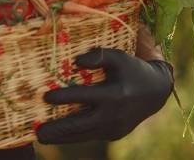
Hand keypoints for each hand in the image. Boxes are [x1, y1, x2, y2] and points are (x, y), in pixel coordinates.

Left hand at [36, 48, 173, 143]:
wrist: (155, 92)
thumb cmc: (132, 70)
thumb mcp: (119, 57)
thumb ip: (99, 56)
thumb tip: (76, 62)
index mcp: (115, 94)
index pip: (85, 97)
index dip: (65, 97)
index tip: (45, 97)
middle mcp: (113, 115)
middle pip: (81, 125)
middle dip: (58, 130)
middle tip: (37, 132)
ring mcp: (113, 128)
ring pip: (83, 136)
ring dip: (62, 137)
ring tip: (42, 137)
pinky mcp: (113, 134)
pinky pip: (89, 136)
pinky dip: (73, 136)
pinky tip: (59, 134)